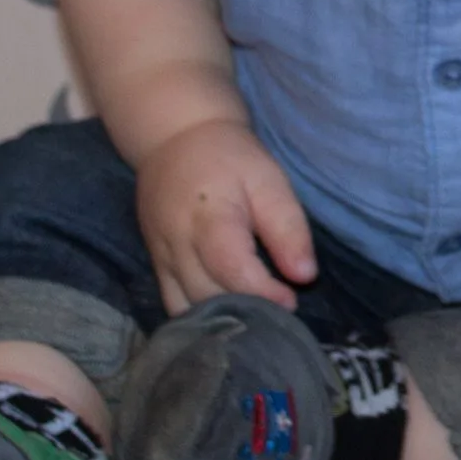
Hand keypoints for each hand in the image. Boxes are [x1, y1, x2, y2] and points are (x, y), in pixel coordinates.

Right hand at [134, 118, 316, 314]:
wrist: (175, 139)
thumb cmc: (230, 158)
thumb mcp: (269, 181)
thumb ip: (288, 228)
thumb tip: (305, 276)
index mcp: (209, 217)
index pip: (232, 269)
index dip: (263, 293)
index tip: (291, 300)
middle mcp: (176, 243)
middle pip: (208, 295)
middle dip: (247, 312)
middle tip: (279, 314)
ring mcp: (160, 256)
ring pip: (187, 307)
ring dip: (222, 320)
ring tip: (256, 317)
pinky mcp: (155, 264)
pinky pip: (172, 303)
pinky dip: (198, 317)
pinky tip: (226, 317)